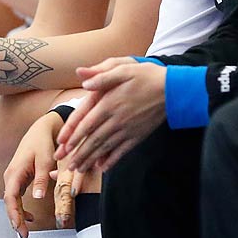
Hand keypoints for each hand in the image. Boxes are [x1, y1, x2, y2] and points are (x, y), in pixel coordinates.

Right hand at [3, 108, 69, 237]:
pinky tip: (31, 217)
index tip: (20, 229)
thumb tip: (37, 198)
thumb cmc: (43, 144)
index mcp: (15, 172)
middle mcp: (10, 176)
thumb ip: (41, 178)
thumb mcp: (45, 160)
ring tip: (26, 231)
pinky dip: (21, 208)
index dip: (14, 215)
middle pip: (9, 203)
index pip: (10, 198)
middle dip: (15, 220)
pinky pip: (16, 197)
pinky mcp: (19, 178)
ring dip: (17, 216)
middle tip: (24, 236)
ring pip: (12, 201)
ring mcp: (13, 177)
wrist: (41, 130)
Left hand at [58, 59, 166, 173]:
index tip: (63, 146)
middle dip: (78, 153)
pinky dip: (111, 160)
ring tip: (79, 169)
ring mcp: (128, 130)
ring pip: (105, 148)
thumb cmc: (147, 76)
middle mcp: (116, 119)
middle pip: (93, 140)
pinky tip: (102, 168)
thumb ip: (102, 76)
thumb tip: (84, 80)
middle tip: (66, 165)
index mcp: (109, 103)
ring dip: (90, 160)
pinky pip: (122, 151)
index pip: (86, 122)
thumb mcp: (123, 68)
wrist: (173, 90)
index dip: (73, 135)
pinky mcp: (138, 135)